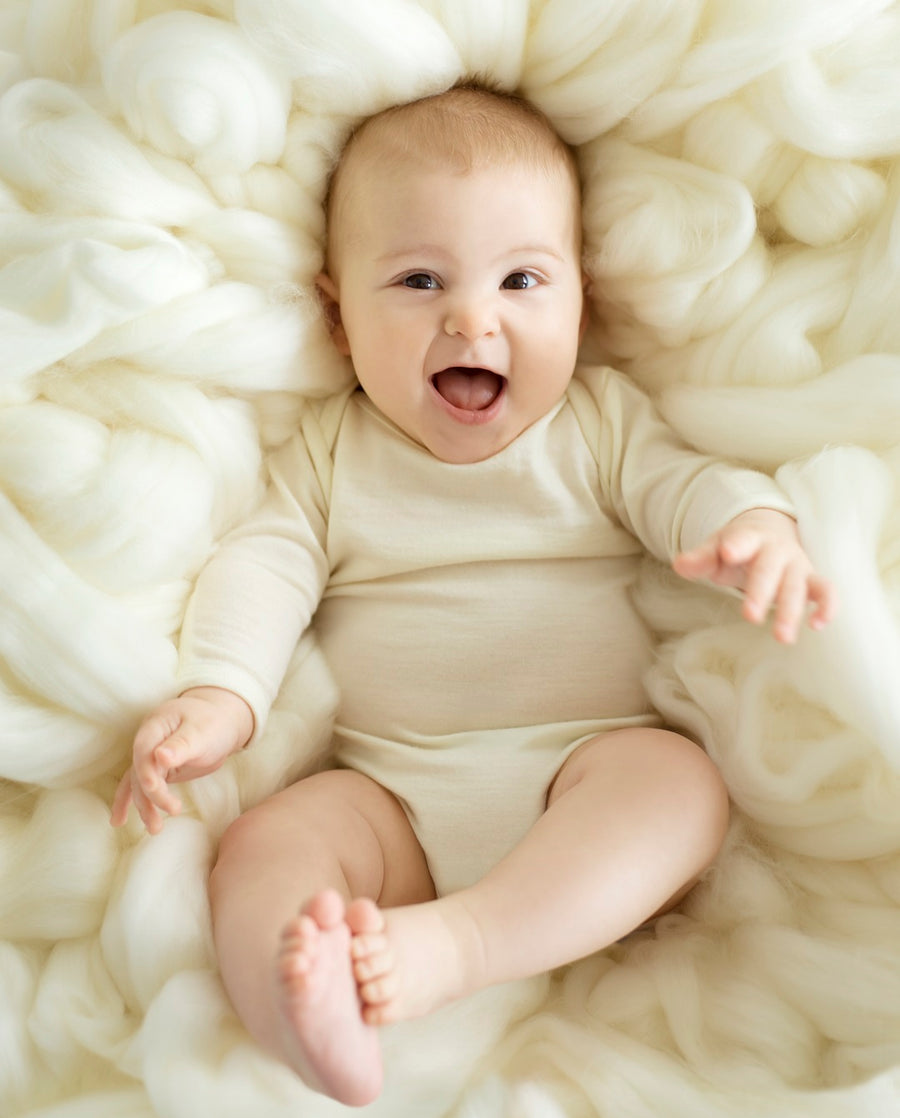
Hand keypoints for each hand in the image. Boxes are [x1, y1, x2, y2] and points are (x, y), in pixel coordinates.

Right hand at [111, 687, 253, 833]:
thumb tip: (161, 756)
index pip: (143, 749)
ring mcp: (151, 756)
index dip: (146, 770)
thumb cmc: (214, 722)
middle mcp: (148, 741)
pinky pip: (140, 786)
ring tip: (155, 829)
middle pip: (141, 770)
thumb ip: (182, 744)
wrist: (222, 721)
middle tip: (173, 810)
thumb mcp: (203, 730)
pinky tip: (118, 821)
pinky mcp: (157, 770)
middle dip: (152, 794)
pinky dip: (131, 801)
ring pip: (140, 783)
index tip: (155, 788)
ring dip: (144, 805)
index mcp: (156, 725)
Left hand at [672, 508, 836, 643]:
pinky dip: (827, 605)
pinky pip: (826, 590)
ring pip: (798, 585)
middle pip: (770, 569)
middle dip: (761, 592)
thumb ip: (700, 558)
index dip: (737, 544)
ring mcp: (796, 564)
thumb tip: (679, 564)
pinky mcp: (812, 579)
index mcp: (749, 537)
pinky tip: (818, 625)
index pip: (743, 539)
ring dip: (792, 610)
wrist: (769, 533)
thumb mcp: (715, 548)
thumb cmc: (736, 548)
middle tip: (749, 617)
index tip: (728, 552)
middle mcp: (776, 550)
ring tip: (783, 638)